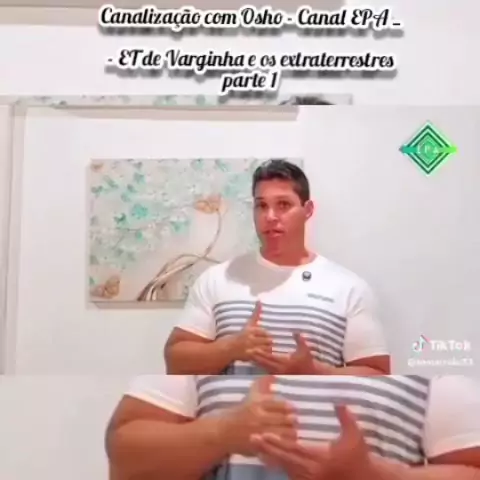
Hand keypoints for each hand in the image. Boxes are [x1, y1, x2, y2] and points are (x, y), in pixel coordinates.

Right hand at [218, 375, 297, 456]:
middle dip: (292, 421)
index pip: (279, 404)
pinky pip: (277, 445)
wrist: (224, 431)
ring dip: (291, 432)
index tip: (294, 409)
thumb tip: (274, 376)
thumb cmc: (241, 412)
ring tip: (293, 432)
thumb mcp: (250, 396)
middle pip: (283, 419)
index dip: (289, 408)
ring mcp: (259, 432)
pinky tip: (286, 441)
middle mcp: (259, 417)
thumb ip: (262, 385)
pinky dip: (284, 443)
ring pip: (283, 433)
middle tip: (295, 421)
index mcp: (257, 404)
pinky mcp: (259, 445)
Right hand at [229, 302, 272, 361]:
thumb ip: (256, 313)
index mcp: (250, 330)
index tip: (263, 337)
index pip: (265, 333)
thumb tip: (260, 300)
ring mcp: (250, 348)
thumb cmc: (240, 335)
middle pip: (268, 341)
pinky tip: (263, 355)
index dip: (266, 336)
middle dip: (268, 343)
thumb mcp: (248, 324)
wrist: (228, 348)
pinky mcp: (250, 356)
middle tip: (264, 344)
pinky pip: (262, 356)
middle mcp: (250, 338)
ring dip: (268, 350)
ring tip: (263, 350)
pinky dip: (265, 356)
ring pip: (267, 349)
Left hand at [251, 332, 316, 373]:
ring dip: (256, 362)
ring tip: (247, 356)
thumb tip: (296, 331)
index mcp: (285, 363)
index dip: (262, 353)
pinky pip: (267, 370)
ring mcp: (279, 373)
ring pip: (264, 368)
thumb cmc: (307, 360)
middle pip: (265, 363)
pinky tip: (254, 361)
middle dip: (256, 357)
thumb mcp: (305, 349)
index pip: (271, 358)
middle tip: (247, 351)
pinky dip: (261, 366)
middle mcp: (280, 370)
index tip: (254, 349)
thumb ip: (300, 340)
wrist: (310, 373)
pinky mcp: (278, 375)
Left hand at [251, 405, 376, 479]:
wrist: (362, 478)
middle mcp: (311, 471)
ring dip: (270, 457)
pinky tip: (268, 457)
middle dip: (268, 448)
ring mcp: (309, 478)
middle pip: (284, 459)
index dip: (278, 442)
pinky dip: (278, 464)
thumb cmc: (358, 455)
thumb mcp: (355, 435)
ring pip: (284, 467)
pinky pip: (289, 473)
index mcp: (319, 458)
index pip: (294, 449)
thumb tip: (339, 401)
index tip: (264, 434)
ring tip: (255, 446)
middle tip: (252, 438)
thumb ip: (346, 418)